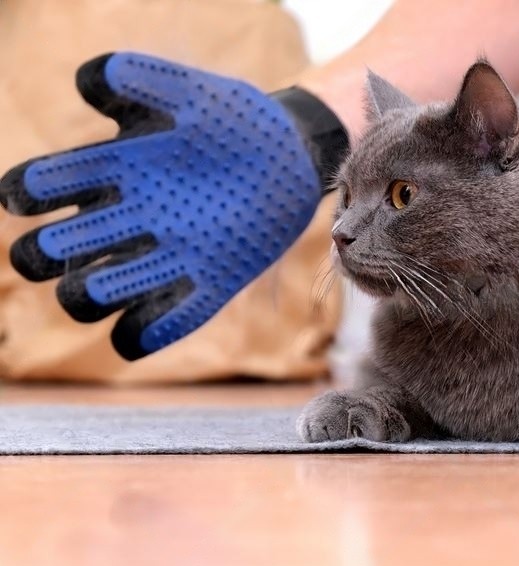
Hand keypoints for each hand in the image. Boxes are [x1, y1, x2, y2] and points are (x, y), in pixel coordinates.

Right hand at [0, 52, 347, 359]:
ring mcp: (163, 256)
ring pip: (92, 296)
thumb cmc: (233, 119)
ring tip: (103, 283)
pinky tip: (145, 325)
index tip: (33, 192)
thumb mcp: (190, 92)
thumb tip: (88, 83)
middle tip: (66, 243)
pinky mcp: (205, 286)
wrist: (292, 155)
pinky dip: (141, 334)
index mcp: (110, 172)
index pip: (38, 189)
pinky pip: (156, 327)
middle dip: (42, 255)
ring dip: (84, 296)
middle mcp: (125, 220)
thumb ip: (143, 79)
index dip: (23, 195)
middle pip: (50, 254)